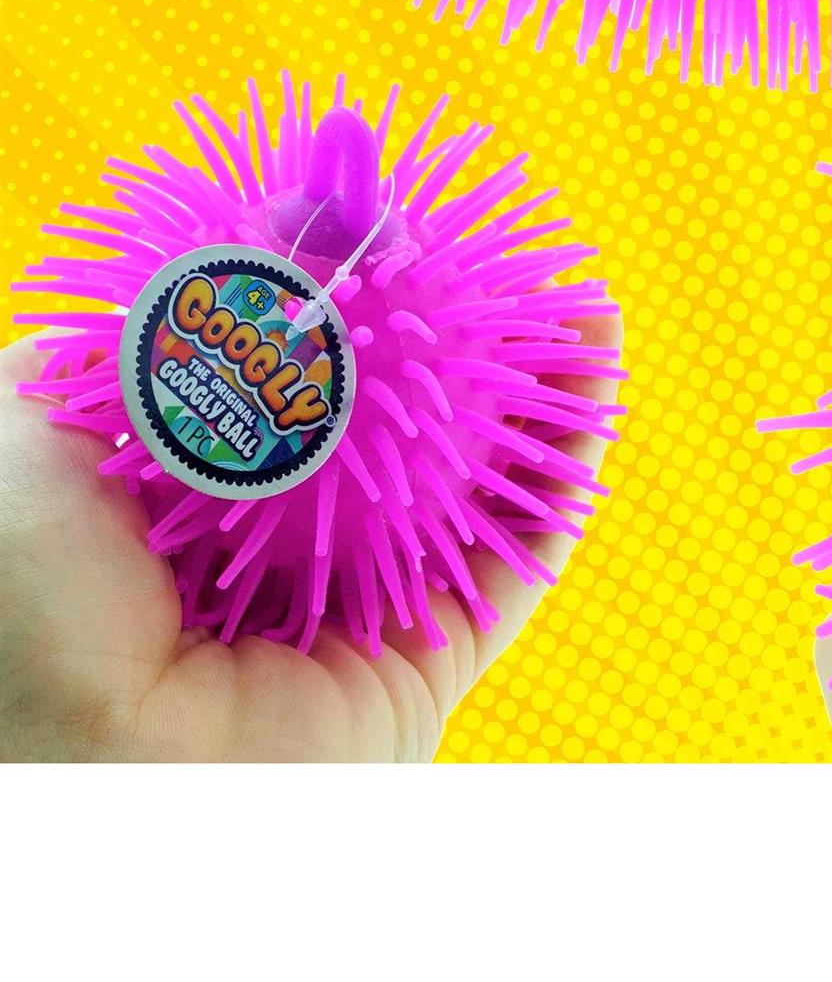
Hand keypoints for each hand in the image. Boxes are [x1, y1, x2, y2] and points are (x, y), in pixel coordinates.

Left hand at [0, 312, 621, 761]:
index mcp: (210, 501)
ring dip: (538, 384)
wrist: (99, 780)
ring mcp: (376, 599)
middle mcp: (300, 544)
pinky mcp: (437, 651)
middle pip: (412, 420)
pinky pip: (521, 549)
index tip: (401, 231)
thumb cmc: (36, 616)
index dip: (364, 304)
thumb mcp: (27, 449)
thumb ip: (87, 364)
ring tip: (579, 295)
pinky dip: (568, 462)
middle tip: (509, 254)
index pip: (310, 382)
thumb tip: (161, 282)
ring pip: (480, 473)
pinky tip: (597, 371)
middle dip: (467, 336)